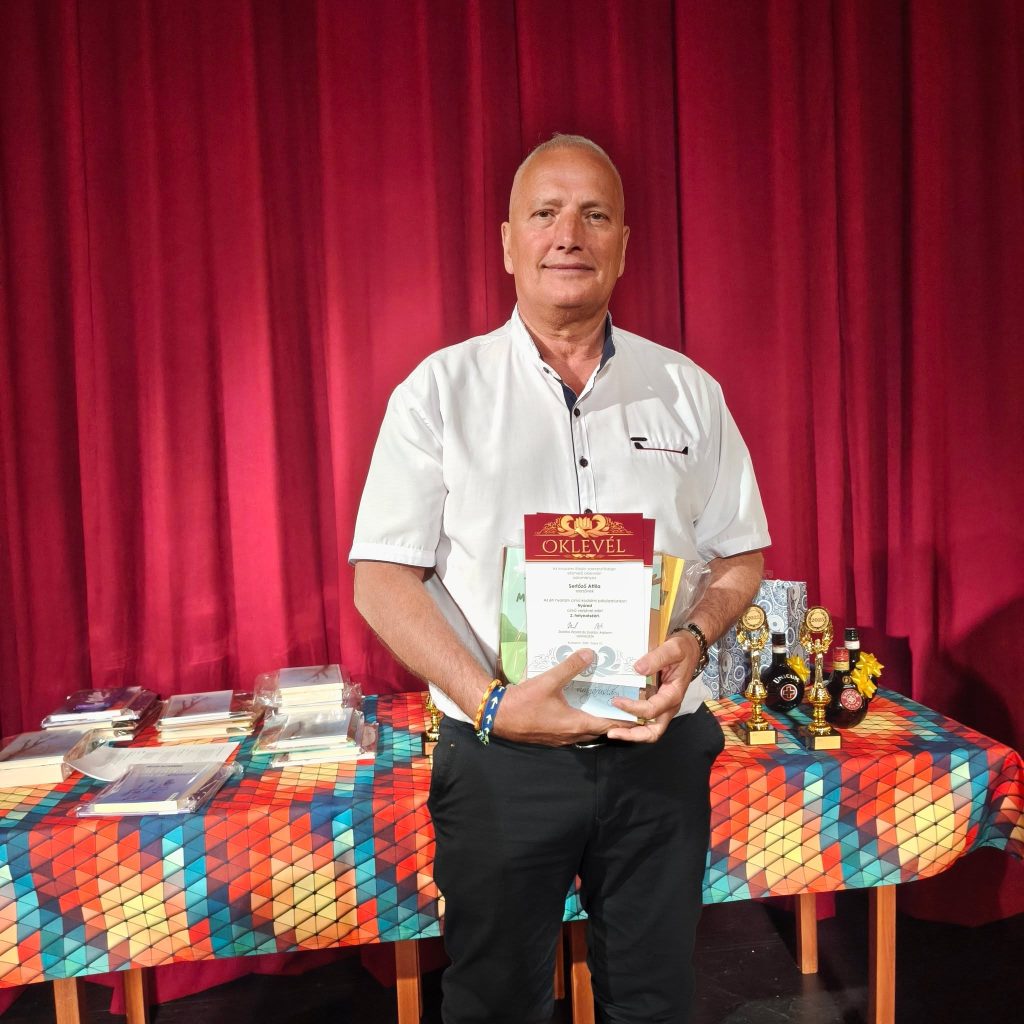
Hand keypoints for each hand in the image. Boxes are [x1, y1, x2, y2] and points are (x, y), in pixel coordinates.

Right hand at [493, 649, 623, 745]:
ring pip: (585, 731)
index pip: (609, 724)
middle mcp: (571, 735)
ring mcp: (559, 738)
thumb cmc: (524, 702)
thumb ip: (570, 667)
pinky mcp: (549, 735)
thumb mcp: (548, 680)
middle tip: (623, 703)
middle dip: (612, 718)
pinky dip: (580, 720)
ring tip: (603, 702)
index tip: (639, 711)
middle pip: (599, 729)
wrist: (496, 716)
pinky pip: (572, 730)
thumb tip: (591, 654)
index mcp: (576, 724)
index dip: (625, 719)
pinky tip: (576, 706)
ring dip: (595, 719)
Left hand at [604, 630, 701, 742]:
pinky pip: (645, 719)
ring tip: (612, 731)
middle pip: (653, 731)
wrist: (689, 649)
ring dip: (631, 733)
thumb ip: (657, 658)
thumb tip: (638, 668)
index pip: (652, 710)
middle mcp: (669, 706)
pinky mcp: (657, 703)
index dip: (633, 708)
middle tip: (612, 733)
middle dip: (633, 735)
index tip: (616, 701)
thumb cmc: (682, 649)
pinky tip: (617, 716)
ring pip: (649, 729)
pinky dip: (632, 722)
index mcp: (673, 695)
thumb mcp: (673, 649)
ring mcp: (663, 706)